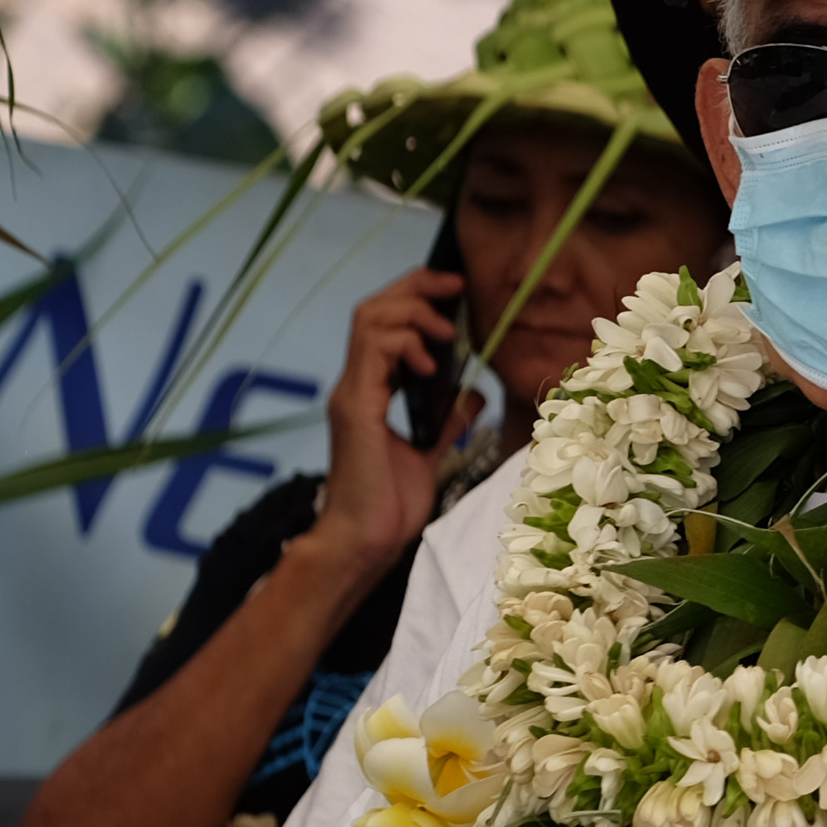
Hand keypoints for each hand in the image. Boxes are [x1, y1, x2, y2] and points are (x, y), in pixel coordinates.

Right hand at [299, 268, 471, 575]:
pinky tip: (431, 362)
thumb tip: (473, 392)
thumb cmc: (390, 504)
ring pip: (368, 319)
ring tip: (446, 330)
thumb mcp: (430, 451)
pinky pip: (372, 352)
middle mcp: (357, 385)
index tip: (455, 289)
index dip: (416, 296)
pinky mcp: (356, 408)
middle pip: (372, 308)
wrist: (365, 539)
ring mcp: (352, 393)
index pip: (383, 322)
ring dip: (412, 312)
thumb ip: (447, 420)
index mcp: (372, 390)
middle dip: (414, 287)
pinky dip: (404, 344)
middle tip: (454, 288)